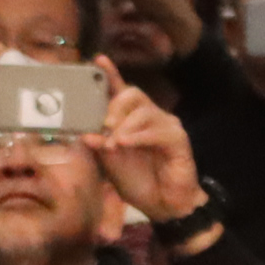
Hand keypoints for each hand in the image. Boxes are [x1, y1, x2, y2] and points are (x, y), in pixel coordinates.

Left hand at [86, 62, 205, 222]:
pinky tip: (127, 143)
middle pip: (133, 94)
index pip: (120, 91)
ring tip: (114, 143)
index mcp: (130, 120)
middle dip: (114, 107)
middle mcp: (150, 117)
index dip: (109, 75)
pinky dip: (139, 136)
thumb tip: (86, 134)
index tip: (96, 60)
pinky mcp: (178, 138)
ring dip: (124, 126)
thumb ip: (100, 146)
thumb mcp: (111, 163)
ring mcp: (166, 125)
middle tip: (103, 125)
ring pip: (144, 109)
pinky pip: (158, 129)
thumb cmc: (138, 180)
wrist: (163, 204)